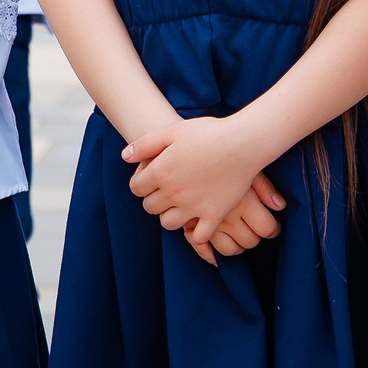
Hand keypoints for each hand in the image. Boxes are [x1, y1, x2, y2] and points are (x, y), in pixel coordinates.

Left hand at [124, 113, 279, 263]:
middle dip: (154, 198)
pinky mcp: (213, 215)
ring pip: (168, 223)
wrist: (242, 143)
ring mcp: (193, 206)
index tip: (152, 177)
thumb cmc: (207, 133)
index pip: (136, 188)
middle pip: (150, 207)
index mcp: (160, 172)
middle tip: (166, 189)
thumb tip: (125, 157)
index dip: (141, 182)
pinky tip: (198, 221)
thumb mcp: (171, 131)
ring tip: (180, 204)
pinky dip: (196, 233)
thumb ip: (145, 144)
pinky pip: (199, 236)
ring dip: (170, 215)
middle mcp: (173, 193)